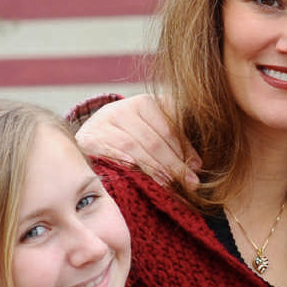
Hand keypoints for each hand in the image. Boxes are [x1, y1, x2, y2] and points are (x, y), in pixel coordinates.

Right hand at [75, 95, 199, 189]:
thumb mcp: (151, 132)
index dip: (185, 150)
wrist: (92, 134)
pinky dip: (123, 161)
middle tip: (188, 182)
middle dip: (174, 164)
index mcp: (145, 103)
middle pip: (153, 140)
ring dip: (153, 167)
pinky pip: (109, 150)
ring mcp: (104, 122)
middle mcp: (124, 109)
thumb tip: (197, 165)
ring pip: (134, 146)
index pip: (169, 129)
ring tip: (168, 183)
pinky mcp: (89, 137)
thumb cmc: (131, 136)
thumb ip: (174, 144)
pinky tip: (136, 172)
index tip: (197, 169)